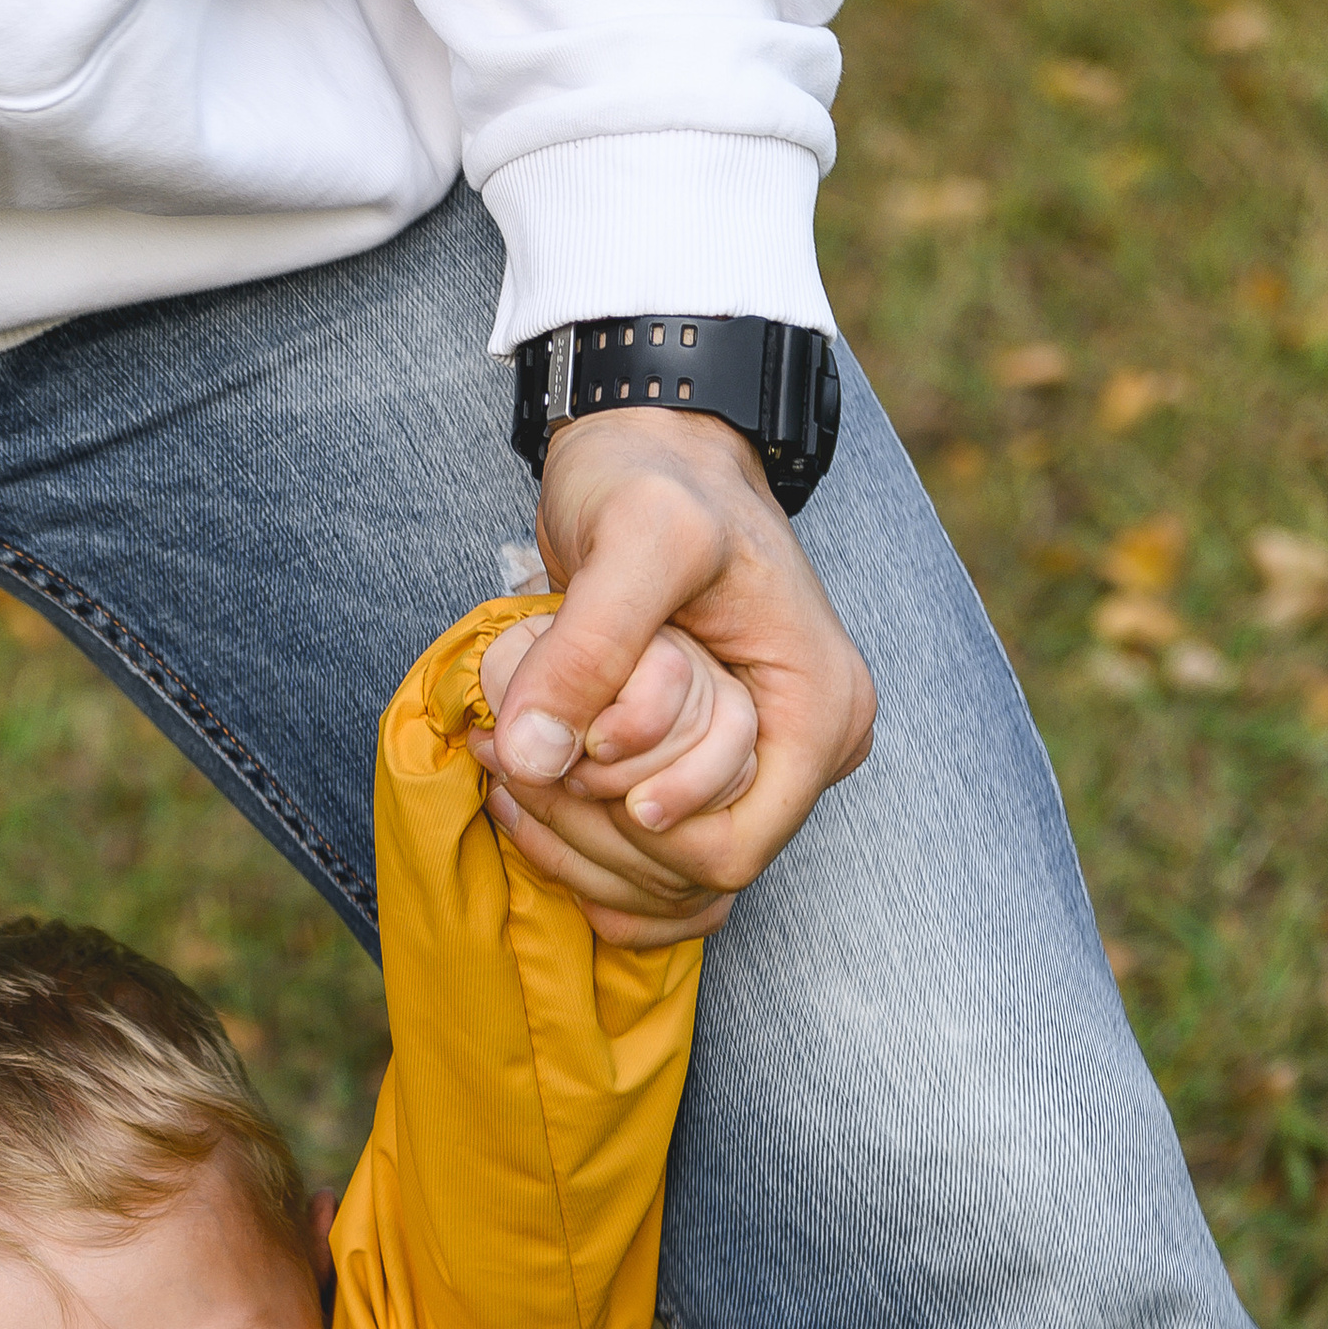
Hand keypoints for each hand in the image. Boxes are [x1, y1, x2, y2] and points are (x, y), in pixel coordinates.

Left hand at [482, 408, 876, 943]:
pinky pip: (657, 870)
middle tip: (514, 756)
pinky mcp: (712, 772)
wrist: (653, 444)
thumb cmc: (657, 477)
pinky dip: (588, 856)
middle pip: (695, 877)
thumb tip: (532, 759)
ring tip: (508, 765)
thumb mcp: (633, 535)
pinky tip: (530, 800)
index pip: (732, 853)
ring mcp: (760, 768)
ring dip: (579, 850)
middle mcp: (803, 754)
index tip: (576, 756)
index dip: (640, 835)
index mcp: (819, 712)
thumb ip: (588, 647)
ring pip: (669, 884)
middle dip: (597, 837)